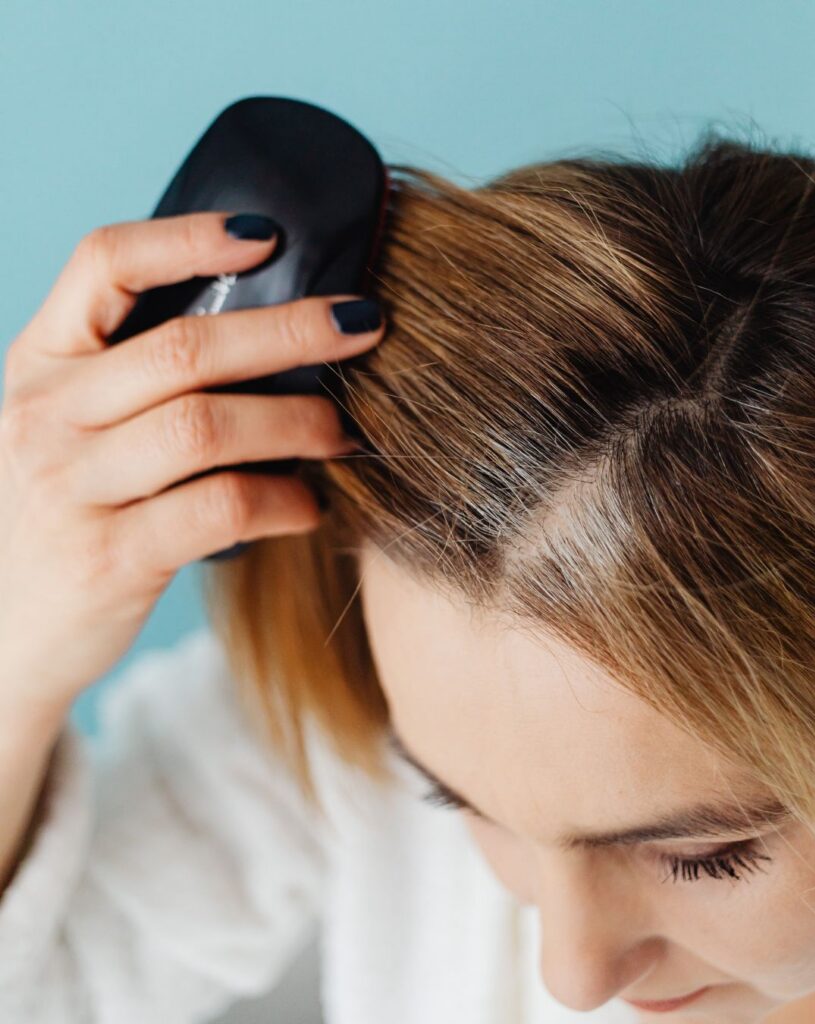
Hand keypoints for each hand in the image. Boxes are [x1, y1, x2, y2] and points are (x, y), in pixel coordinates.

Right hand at [0, 211, 383, 717]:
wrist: (3, 629)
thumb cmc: (67, 512)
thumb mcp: (73, 430)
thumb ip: (136, 381)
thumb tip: (276, 339)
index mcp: (41, 362)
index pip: (103, 263)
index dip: (187, 237)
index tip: (268, 235)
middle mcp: (46, 415)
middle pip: (183, 349)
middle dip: (290, 331)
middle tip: (365, 324)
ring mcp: (72, 488)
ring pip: (205, 427)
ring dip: (297, 422)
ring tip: (343, 432)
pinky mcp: (110, 558)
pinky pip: (219, 510)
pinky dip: (284, 501)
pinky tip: (310, 505)